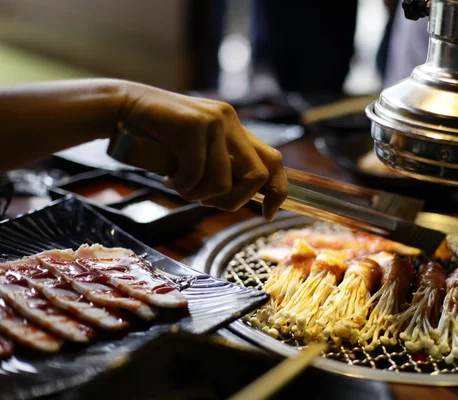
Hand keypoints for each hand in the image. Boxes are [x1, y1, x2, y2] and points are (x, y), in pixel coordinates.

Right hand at [118, 82, 287, 219]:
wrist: (124, 106)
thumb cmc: (159, 135)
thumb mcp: (197, 149)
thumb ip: (220, 164)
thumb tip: (240, 196)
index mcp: (235, 127)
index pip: (274, 160)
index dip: (278, 191)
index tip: (269, 214)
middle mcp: (229, 121)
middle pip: (257, 176)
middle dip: (234, 201)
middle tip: (206, 203)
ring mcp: (212, 122)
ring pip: (224, 182)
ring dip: (200, 196)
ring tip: (181, 188)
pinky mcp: (192, 126)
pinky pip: (196, 174)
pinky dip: (182, 186)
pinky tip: (168, 179)